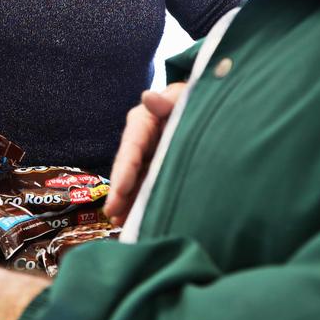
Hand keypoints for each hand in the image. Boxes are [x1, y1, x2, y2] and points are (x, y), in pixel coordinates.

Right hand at [105, 82, 185, 225]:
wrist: (207, 109)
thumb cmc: (192, 99)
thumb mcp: (181, 96)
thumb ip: (167, 101)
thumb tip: (148, 97)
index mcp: (143, 121)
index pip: (132, 145)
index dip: (125, 167)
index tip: (121, 188)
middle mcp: (140, 141)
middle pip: (128, 167)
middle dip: (120, 190)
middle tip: (112, 212)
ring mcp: (147, 157)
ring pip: (133, 181)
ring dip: (126, 202)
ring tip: (120, 223)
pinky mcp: (156, 170)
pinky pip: (145, 187)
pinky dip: (138, 203)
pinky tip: (132, 221)